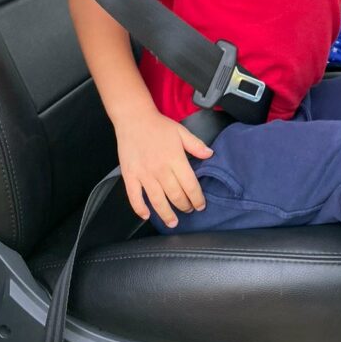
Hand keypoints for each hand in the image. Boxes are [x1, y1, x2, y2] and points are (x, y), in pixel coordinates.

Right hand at [115, 109, 213, 227]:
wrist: (134, 119)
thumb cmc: (159, 126)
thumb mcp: (182, 132)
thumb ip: (196, 145)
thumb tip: (210, 155)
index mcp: (175, 159)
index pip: (190, 185)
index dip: (197, 198)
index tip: (200, 205)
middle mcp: (160, 170)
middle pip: (175, 195)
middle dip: (184, 206)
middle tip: (188, 211)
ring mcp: (144, 174)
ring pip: (157, 200)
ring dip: (166, 214)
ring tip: (173, 222)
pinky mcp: (130, 176)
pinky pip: (134, 197)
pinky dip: (140, 209)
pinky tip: (147, 215)